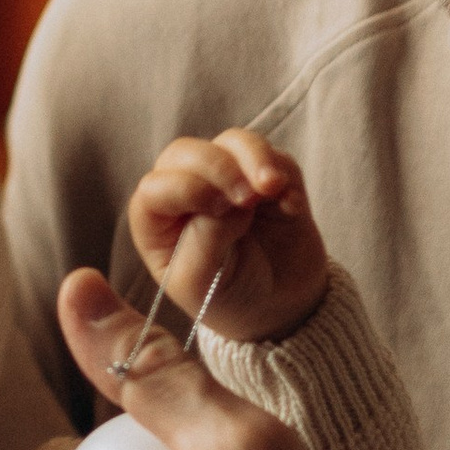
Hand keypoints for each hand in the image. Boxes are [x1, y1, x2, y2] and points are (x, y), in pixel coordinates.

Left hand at [128, 127, 328, 346]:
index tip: (219, 208)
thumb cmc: (226, 297)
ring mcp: (228, 179)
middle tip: (248, 198)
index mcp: (157, 220)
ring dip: (254, 158)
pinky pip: (274, 157)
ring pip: (232, 143)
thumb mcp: (202, 284)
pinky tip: (292, 207)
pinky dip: (284, 173)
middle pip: (188, 152)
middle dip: (219, 167)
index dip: (187, 189)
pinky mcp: (266, 177)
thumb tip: (230, 201)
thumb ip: (206, 239)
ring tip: (274, 187)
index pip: (157, 186)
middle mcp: (187, 191)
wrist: (278, 306)